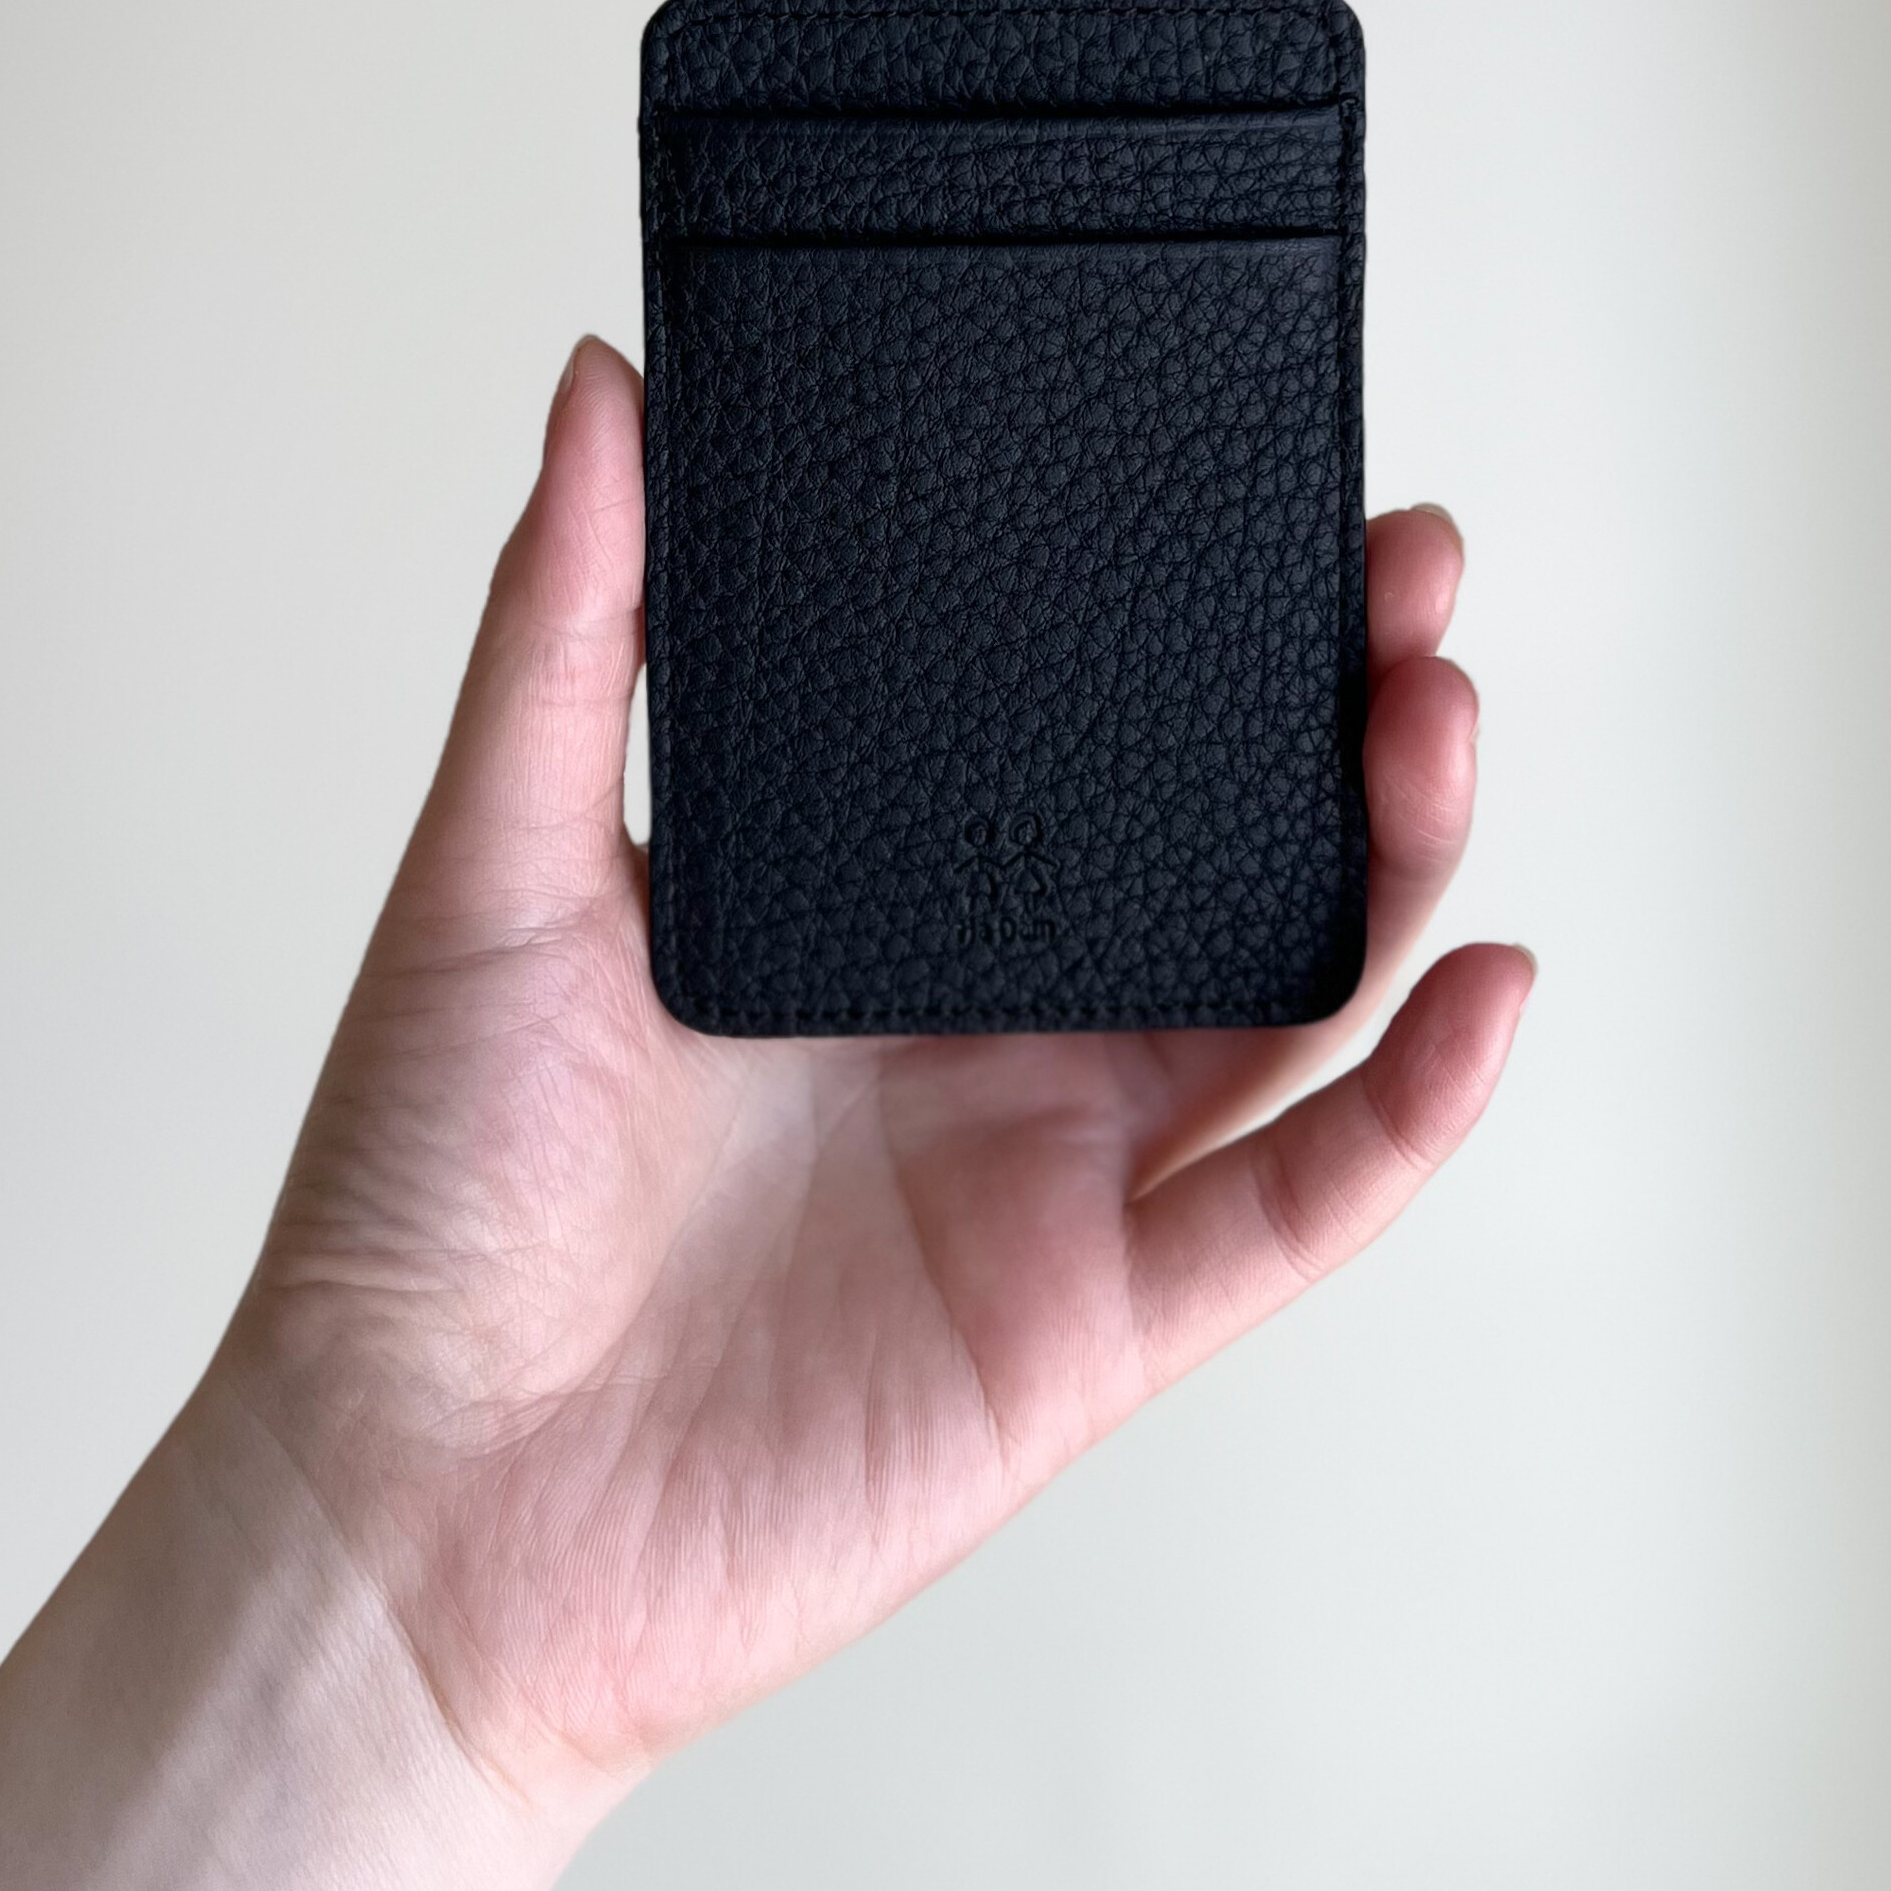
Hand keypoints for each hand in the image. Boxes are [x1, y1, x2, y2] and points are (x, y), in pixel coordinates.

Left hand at [219, 336, 1532, 1804]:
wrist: (404, 1506)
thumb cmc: (418, 1202)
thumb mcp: (489, 866)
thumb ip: (566, 628)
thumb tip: (600, 383)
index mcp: (863, 912)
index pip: (1067, 737)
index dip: (1179, 621)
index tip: (1254, 483)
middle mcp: (981, 1029)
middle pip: (1220, 843)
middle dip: (1335, 704)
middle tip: (1400, 569)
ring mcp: (1050, 1172)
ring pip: (1289, 994)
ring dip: (1396, 858)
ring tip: (1438, 711)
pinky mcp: (1091, 1323)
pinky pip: (1297, 1207)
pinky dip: (1415, 1110)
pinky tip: (1486, 986)